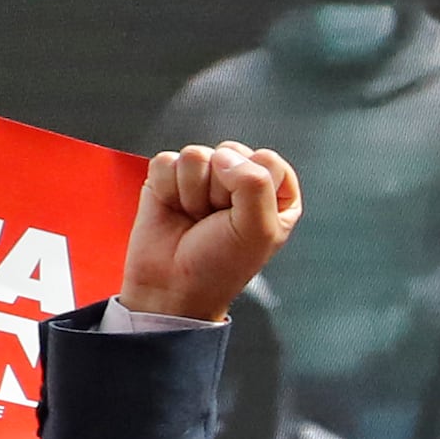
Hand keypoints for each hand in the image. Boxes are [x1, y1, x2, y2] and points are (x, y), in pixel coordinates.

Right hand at [120, 143, 302, 322]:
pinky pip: (166, 161)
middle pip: (230, 152)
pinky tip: (175, 209)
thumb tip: (224, 156)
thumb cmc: (220, 265)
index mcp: (273, 193)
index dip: (251, 185)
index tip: (243, 214)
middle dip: (219, 188)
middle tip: (215, 219)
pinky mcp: (167, 178)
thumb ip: (255, 185)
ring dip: (192, 192)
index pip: (267, 160)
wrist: (171, 286)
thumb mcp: (258, 230)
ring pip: (196, 155)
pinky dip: (167, 188)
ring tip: (195, 217)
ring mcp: (202, 177)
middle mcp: (239, 180)